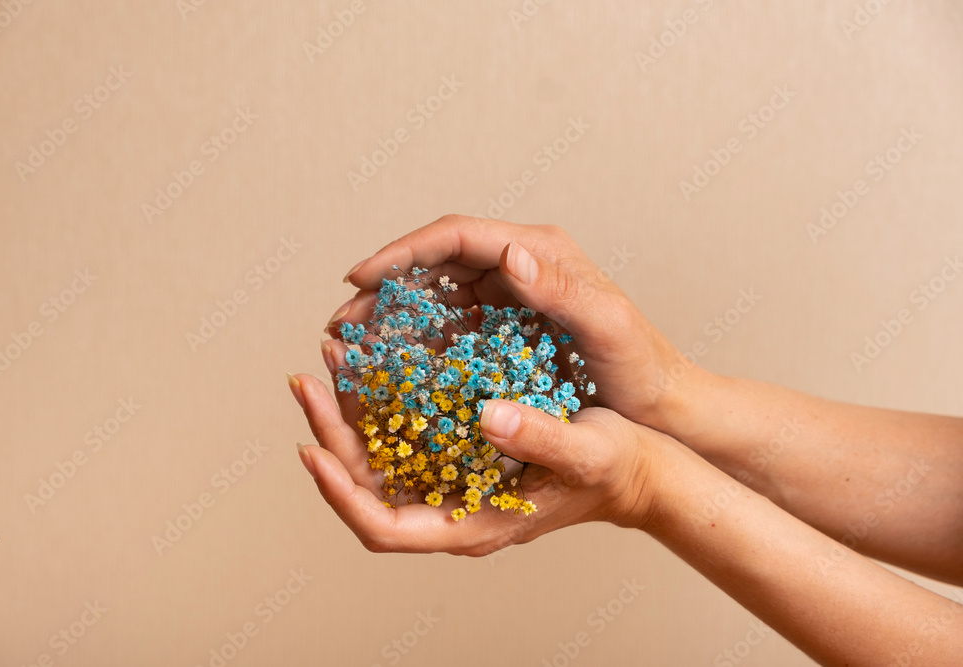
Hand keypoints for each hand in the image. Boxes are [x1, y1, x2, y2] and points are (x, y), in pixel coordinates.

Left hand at [287, 373, 659, 554]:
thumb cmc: (618, 469)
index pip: (384, 527)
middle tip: (308, 378)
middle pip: (368, 489)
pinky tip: (377, 362)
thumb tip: (487, 413)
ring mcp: (454, 486)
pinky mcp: (462, 458)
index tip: (313, 448)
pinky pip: (408, 438)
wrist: (639, 469)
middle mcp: (453, 511)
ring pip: (381, 462)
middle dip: (331, 436)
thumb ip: (542, 437)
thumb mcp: (588, 452)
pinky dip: (383, 403)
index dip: (341, 493)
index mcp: (473, 525)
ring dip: (349, 414)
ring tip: (334, 358)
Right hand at [329, 215, 699, 431]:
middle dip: (386, 287)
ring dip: (394, 317)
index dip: (403, 252)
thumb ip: (561, 289)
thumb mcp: (608, 327)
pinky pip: (452, 330)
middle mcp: (521, 267)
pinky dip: (419, 343)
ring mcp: (512, 300)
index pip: (457, 236)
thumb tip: (509, 252)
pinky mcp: (507, 332)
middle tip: (343, 320)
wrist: (664, 409)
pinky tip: (392, 367)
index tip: (359, 278)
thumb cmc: (643, 368)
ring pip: (438, 297)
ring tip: (353, 345)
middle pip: (437, 264)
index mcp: (540, 251)